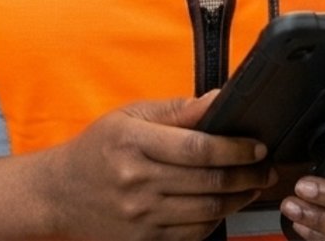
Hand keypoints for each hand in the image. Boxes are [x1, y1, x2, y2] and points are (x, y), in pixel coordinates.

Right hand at [36, 92, 273, 240]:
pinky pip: (192, 233)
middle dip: (247, 175)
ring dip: (238, 199)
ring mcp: (139, 215)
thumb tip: (220, 98)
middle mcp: (135, 181)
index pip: (197, 148)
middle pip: (208, 182)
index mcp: (133, 142)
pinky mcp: (143, 239)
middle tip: (266, 167)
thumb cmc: (96, 150)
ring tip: (252, 185)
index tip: (257, 145)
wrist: (58, 194)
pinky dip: (215, 220)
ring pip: (206, 211)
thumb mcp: (130, 117)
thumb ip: (177, 110)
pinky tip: (223, 205)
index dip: (235, 149)